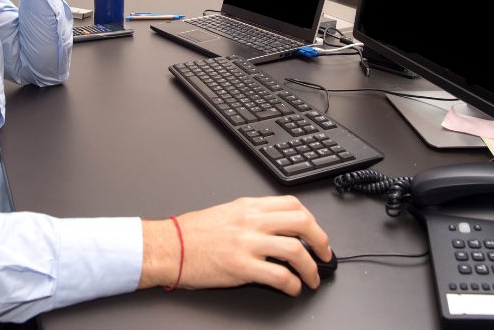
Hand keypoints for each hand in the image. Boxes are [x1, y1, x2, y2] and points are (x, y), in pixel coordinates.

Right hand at [139, 196, 330, 295]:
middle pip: (302, 223)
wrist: (168, 247)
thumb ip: (252, 216)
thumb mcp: (226, 213)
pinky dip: (293, 284)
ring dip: (311, 268)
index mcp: (248, 206)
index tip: (316, 233)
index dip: (312, 220)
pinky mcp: (241, 267)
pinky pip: (279, 275)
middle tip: (325, 255)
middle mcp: (251, 221)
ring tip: (312, 278)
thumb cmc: (191, 233)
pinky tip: (293, 288)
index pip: (293, 204)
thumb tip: (276, 225)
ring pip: (295, 249)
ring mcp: (247, 243)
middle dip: (321, 240)